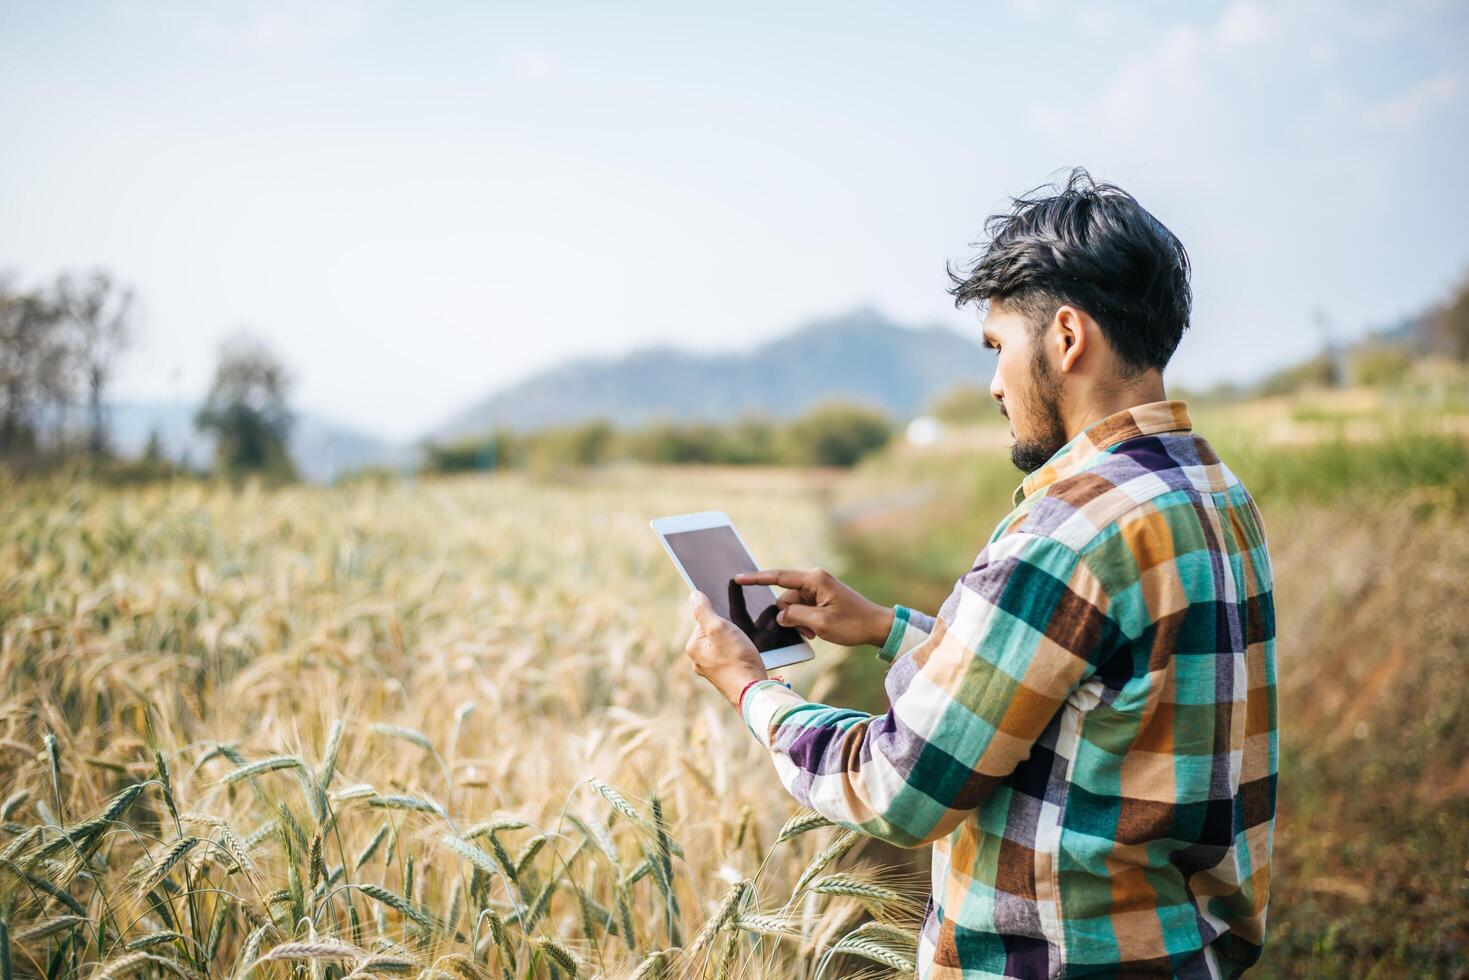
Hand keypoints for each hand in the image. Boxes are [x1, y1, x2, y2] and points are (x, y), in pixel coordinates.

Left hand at [685, 591, 768, 707]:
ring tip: (745, 647)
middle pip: (714, 632)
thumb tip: (693, 595)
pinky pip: (730, 656)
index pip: (703, 619)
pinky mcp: (725, 676)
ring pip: (723, 644)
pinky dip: (738, 653)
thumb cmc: (737, 658)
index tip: (732, 624)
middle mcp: (698, 660)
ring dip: (735, 641)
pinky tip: (746, 656)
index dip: (721, 617)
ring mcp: (711, 670)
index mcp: (693, 647)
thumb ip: (704, 610)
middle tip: (740, 637)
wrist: (753, 691)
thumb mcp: (719, 627)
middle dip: (728, 630)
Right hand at [732, 567, 894, 648]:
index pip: (778, 577)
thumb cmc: (853, 623)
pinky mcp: (821, 598)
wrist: (877, 626)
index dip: (756, 579)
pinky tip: (817, 631)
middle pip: (785, 598)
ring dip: (798, 622)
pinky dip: (805, 621)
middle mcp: (814, 580)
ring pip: (793, 606)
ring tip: (815, 633)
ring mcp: (818, 589)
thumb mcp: (820, 623)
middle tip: (807, 631)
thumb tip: (779, 614)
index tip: (738, 578)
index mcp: (814, 579)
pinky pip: (803, 609)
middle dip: (789, 616)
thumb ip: (794, 616)